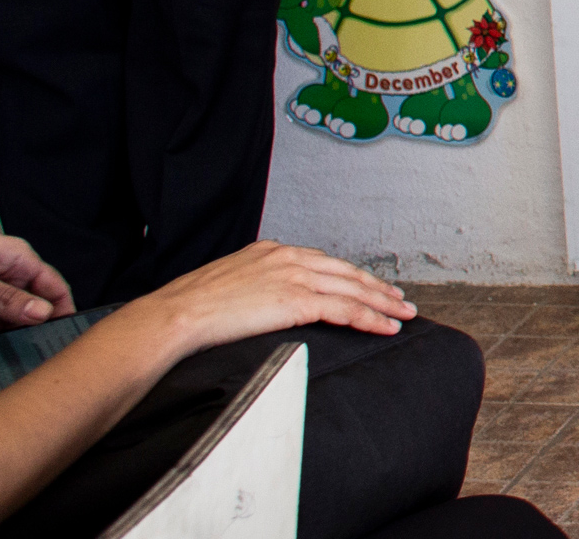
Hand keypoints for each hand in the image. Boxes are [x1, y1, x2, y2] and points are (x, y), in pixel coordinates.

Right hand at [128, 241, 417, 360]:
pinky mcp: (296, 300)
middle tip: (400, 300)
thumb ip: (256, 286)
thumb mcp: (229, 285)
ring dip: (383, 304)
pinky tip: (385, 328)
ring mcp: (295, 277)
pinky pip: (344, 310)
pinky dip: (370, 318)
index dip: (351, 276)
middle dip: (377, 288)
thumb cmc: (191, 308)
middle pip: (346, 272)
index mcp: (273, 251)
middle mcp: (289, 258)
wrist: (175, 314)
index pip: (324, 263)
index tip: (369, 286)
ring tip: (403, 315)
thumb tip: (265, 302)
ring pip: (353, 289)